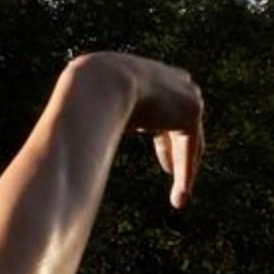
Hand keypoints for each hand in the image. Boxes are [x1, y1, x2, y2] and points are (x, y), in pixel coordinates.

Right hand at [88, 53, 203, 208]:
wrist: (100, 83)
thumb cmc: (89, 96)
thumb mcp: (96, 110)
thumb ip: (100, 122)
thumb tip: (82, 140)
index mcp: (151, 77)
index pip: (165, 108)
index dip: (164, 136)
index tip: (163, 159)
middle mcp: (173, 82)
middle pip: (183, 124)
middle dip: (177, 151)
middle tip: (170, 172)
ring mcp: (185, 95)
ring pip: (189, 141)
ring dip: (184, 170)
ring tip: (178, 196)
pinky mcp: (190, 112)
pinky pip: (190, 149)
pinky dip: (185, 174)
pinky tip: (179, 197)